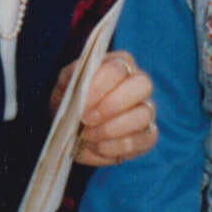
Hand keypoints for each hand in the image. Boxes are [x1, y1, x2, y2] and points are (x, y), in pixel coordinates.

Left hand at [61, 51, 157, 166]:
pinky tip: (98, 147)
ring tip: (88, 136)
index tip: (81, 104)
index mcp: (119, 64)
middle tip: (87, 119)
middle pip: (142, 85)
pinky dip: (117, 147)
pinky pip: (143, 140)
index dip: (99, 87)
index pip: (117, 69)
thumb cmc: (71, 101)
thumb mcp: (64, 85)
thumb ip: (72, 79)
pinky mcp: (147, 136)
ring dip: (112, 129)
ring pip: (144, 115)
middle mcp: (138, 84)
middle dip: (111, 105)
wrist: (71, 129)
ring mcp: (146, 110)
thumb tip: (84, 87)